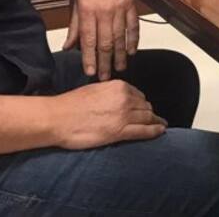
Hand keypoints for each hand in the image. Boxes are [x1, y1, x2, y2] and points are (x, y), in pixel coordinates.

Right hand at [51, 80, 165, 149]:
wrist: (57, 118)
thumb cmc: (70, 105)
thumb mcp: (95, 90)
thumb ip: (111, 93)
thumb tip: (119, 100)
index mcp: (118, 87)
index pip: (138, 95)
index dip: (142, 103)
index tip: (144, 108)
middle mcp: (124, 98)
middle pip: (145, 106)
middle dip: (149, 113)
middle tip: (153, 119)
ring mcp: (123, 115)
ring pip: (147, 118)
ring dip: (155, 122)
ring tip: (160, 125)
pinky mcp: (119, 131)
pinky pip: (144, 131)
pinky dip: (155, 131)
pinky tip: (160, 131)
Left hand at [64, 0, 138, 80]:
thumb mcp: (76, 2)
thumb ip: (74, 26)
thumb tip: (69, 46)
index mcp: (88, 12)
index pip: (88, 41)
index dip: (89, 59)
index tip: (91, 73)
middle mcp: (104, 13)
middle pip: (105, 43)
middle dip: (105, 63)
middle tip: (105, 78)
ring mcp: (119, 9)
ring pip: (120, 37)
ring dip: (120, 55)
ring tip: (119, 69)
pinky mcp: (130, 4)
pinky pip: (133, 26)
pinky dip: (133, 40)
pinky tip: (131, 51)